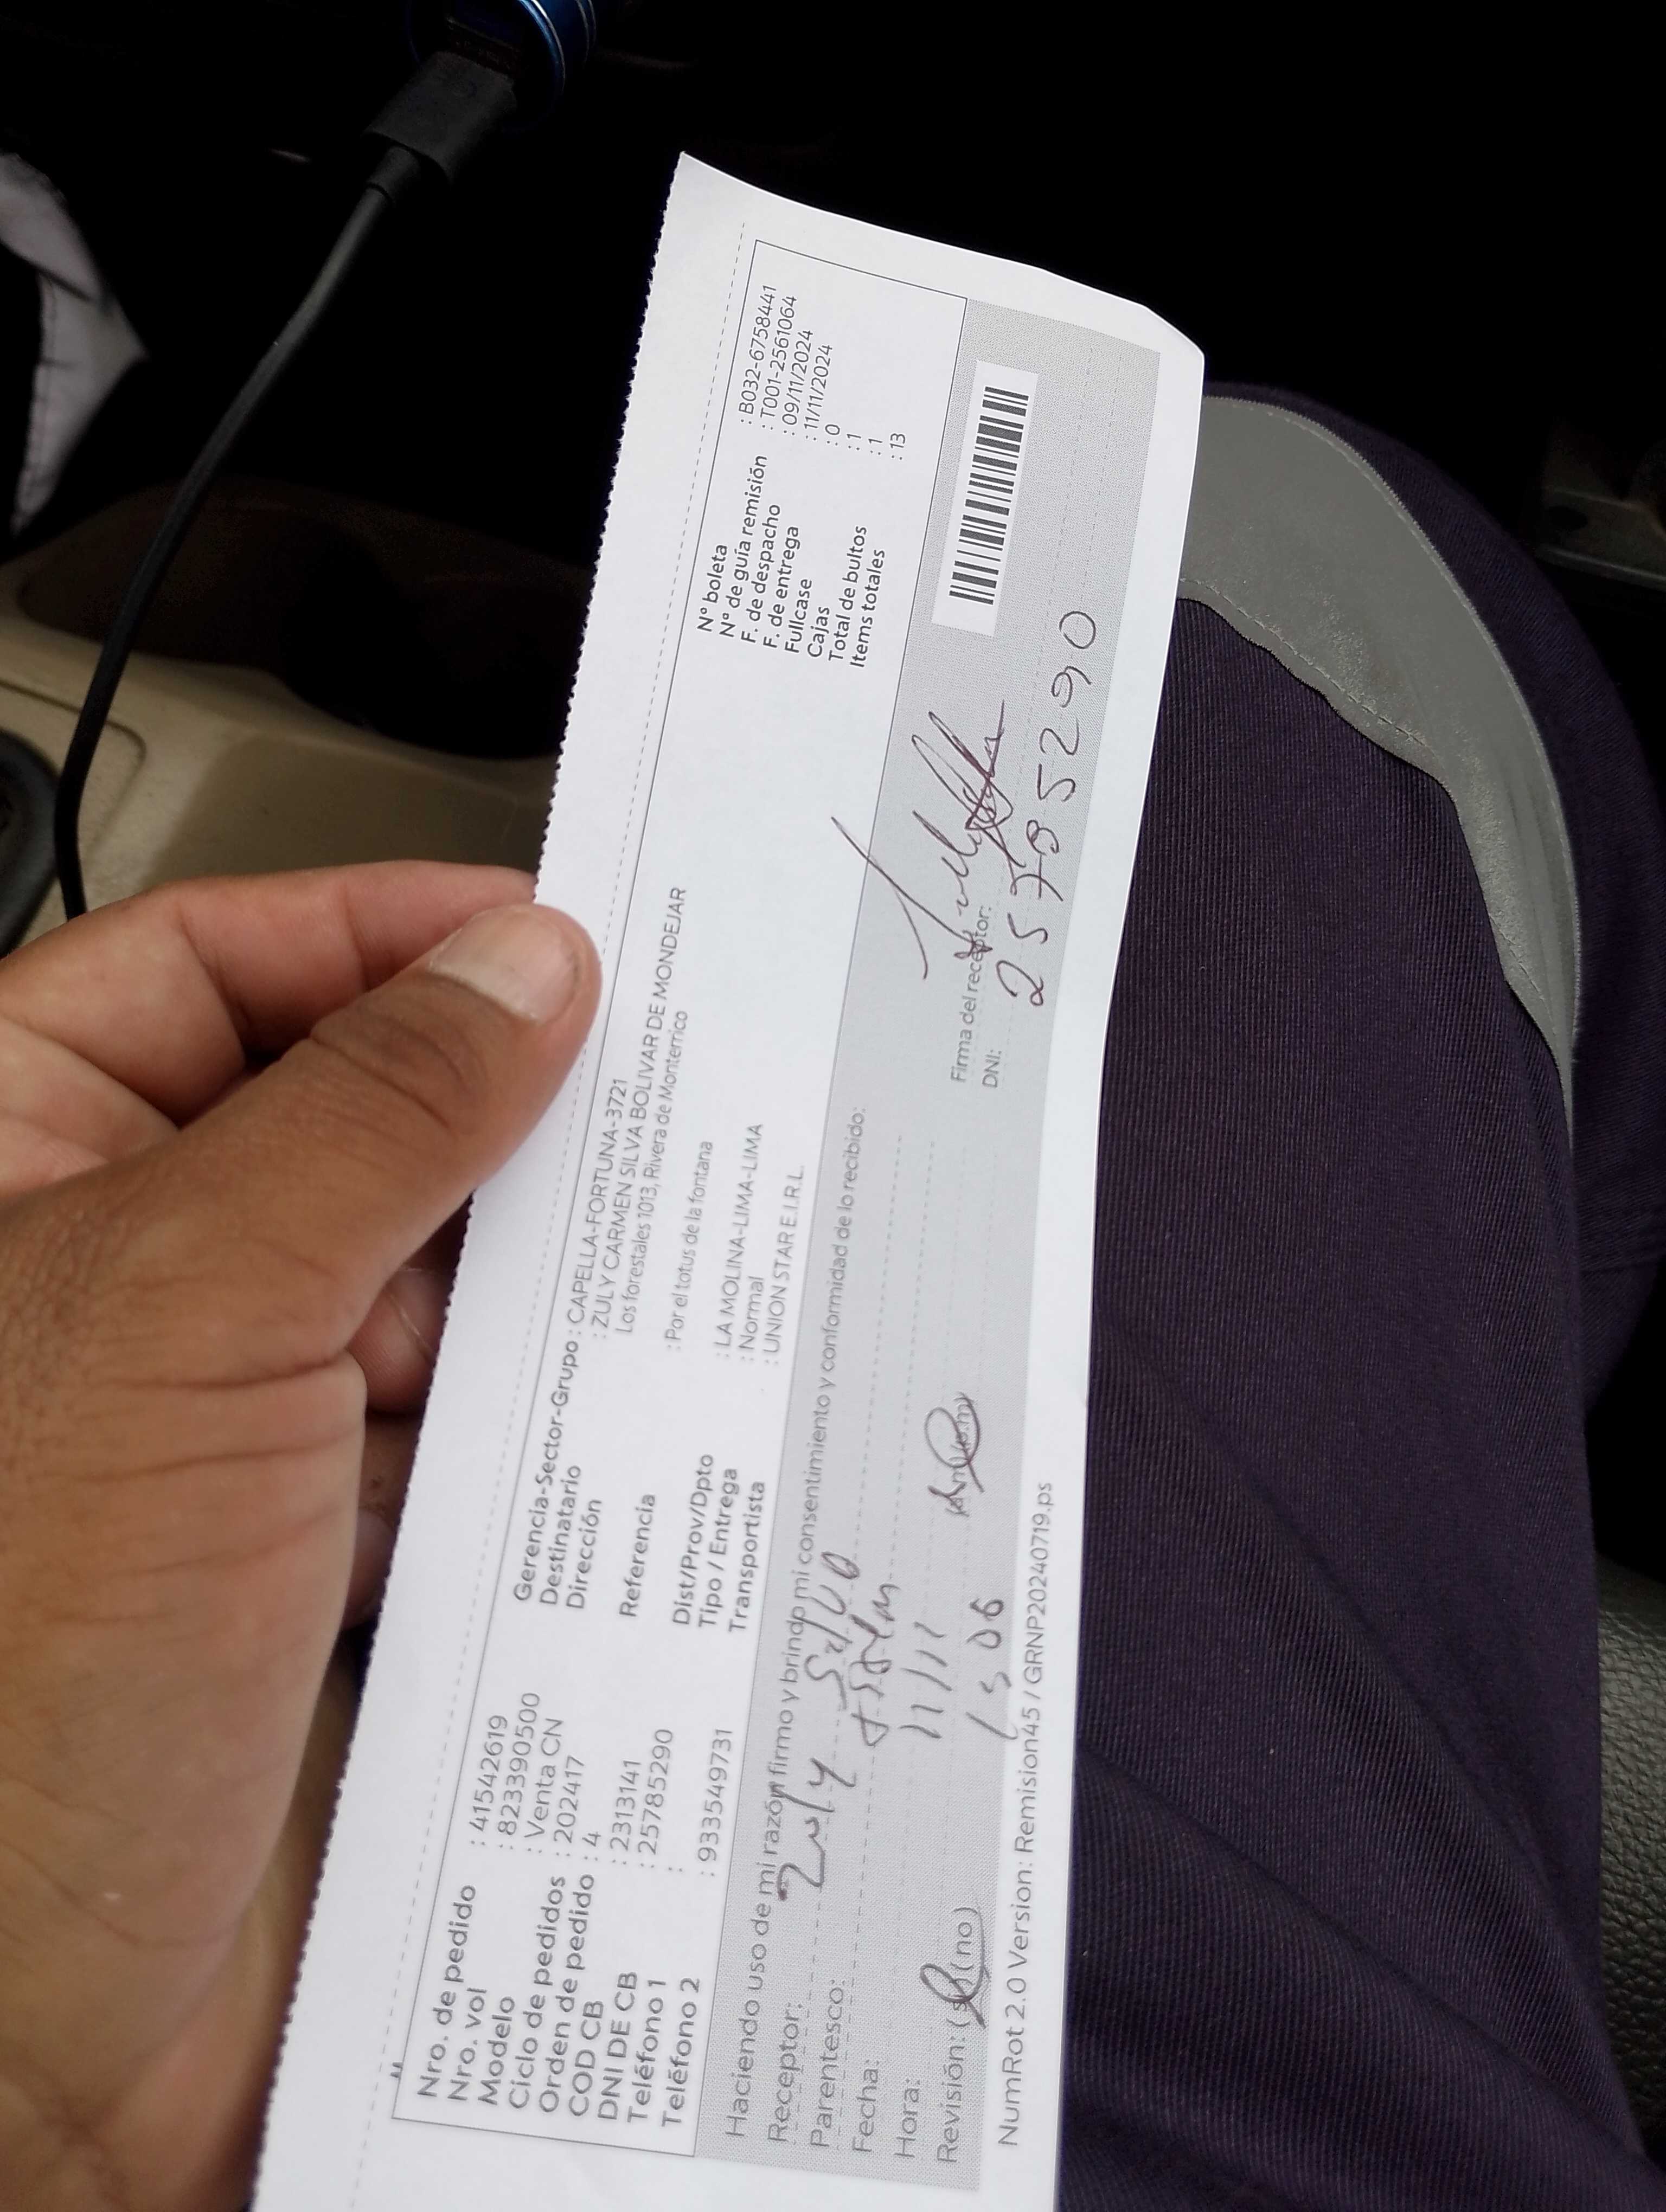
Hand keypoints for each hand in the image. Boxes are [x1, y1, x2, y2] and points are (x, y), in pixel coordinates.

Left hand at [0, 864, 597, 2210]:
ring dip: (515, 1291)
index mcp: (4, 1167)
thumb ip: (368, 1117)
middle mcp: (100, 1284)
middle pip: (330, 1123)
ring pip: (402, 1286)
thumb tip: (519, 972)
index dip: (384, 938)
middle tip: (653, 1101)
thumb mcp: (188, 1308)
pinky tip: (585, 1426)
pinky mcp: (295, 1555)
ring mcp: (203, 1427)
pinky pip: (439, 1437)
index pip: (212, 970)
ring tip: (645, 1273)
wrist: (13, 2050)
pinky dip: (516, 1427)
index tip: (555, 937)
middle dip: (484, 1125)